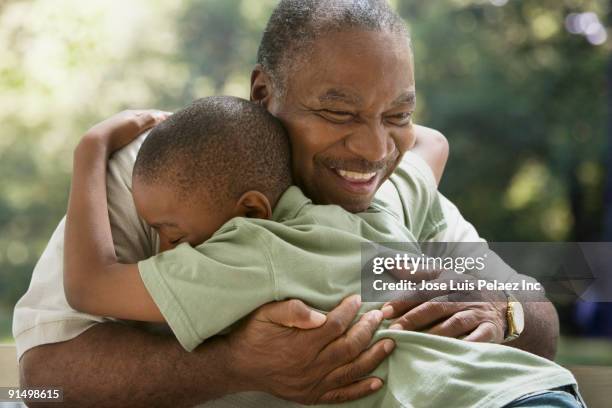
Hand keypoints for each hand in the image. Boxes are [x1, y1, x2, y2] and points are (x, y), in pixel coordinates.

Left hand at [82, 109, 170, 153]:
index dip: (166, 116)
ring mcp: (121, 127)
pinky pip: (135, 133)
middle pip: (147, 118)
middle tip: (172, 125)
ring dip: (151, 128)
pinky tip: (144, 141)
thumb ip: (151, 119)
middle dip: (159, 120)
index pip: (154, 113)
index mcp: (132, 114)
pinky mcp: (117, 137)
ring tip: (160, 133)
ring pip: (140, 126)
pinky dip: (143, 134)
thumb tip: (166, 116)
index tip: (177, 119)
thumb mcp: (136, 124)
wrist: (95, 143)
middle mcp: (126, 118)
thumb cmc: (116, 134)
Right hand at [226, 295, 395, 404]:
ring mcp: (313, 384)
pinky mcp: (311, 396)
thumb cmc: (253, 334)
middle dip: (368, 330)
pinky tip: (377, 380)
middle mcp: (310, 366)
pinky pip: (341, 395)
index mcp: (301, 344)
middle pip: (349, 347)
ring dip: (373, 357)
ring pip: (351, 370)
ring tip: (390, 342)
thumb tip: (319, 314)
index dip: (350, 311)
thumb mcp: (266, 313)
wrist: (237, 366)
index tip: (358, 299)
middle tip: (381, 317)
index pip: (336, 325)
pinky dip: (361, 388)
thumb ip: (292, 310)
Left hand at [382, 270, 507, 342]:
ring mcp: (477, 313)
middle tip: (394, 330)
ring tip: (415, 343)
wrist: (504, 305)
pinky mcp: (490, 330)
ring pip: (454, 323)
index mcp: (449, 282)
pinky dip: (466, 345)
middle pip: (435, 307)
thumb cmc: (465, 291)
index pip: (423, 291)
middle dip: (413, 319)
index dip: (403, 301)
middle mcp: (462, 296)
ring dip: (433, 333)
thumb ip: (417, 272)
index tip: (384, 311)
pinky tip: (451, 352)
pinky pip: (478, 338)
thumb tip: (390, 262)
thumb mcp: (445, 276)